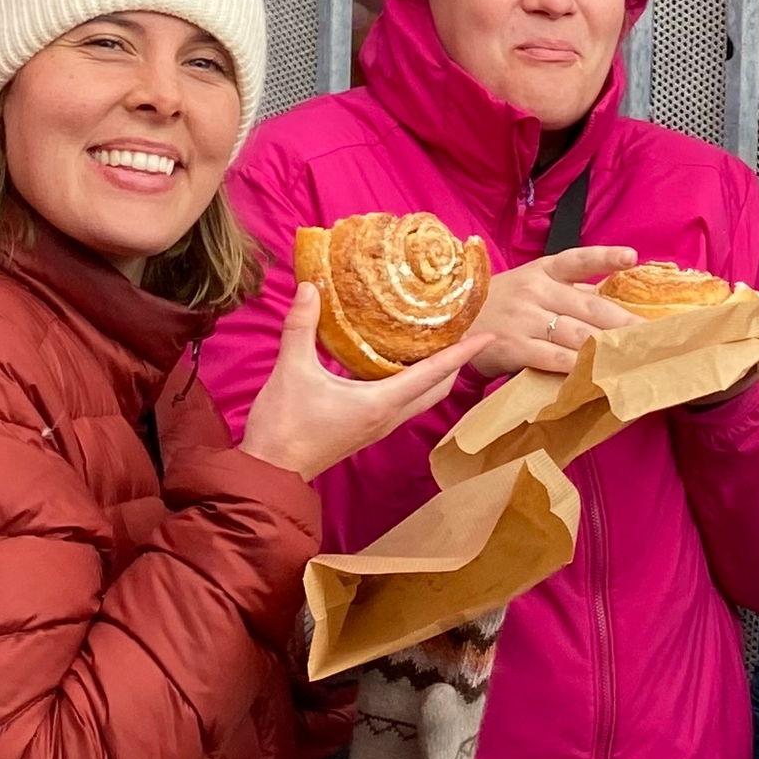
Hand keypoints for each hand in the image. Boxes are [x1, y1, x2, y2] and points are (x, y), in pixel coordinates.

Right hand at [242, 285, 490, 478]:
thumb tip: (311, 287)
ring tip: (436, 341)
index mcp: (381, 402)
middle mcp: (389, 416)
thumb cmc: (284, 425)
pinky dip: (413, 381)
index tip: (488, 334)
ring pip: (422, 397)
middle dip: (455, 361)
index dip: (462, 352)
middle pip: (437, 388)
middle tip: (461, 330)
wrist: (270, 471)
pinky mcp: (367, 428)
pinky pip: (403, 401)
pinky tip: (397, 361)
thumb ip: (301, 327)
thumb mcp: (291, 370)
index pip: (433, 373)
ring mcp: (379, 425)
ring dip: (435, 373)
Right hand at [467, 243, 644, 377]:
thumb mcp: (534, 287)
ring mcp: (524, 318)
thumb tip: (616, 304)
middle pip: (589, 306)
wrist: (453, 323)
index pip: (578, 260)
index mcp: (545, 271)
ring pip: (575, 334)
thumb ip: (571, 292)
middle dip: (623, 322)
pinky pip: (553, 358)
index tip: (632, 257)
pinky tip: (596, 374)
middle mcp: (536, 291)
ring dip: (606, 348)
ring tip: (632, 357)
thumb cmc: (504, 303)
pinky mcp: (513, 346)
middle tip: (651, 334)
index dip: (606, 257)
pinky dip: (577, 367)